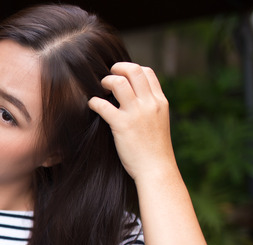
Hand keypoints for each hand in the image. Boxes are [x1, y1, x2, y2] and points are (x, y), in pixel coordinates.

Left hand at [88, 63, 175, 181]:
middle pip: (133, 71)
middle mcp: (150, 104)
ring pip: (119, 82)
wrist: (156, 169)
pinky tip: (92, 105)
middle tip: (108, 76)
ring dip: (106, 81)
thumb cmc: (155, 150)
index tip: (122, 75)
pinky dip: (94, 102)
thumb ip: (150, 108)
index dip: (131, 69)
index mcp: (160, 102)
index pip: (147, 72)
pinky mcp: (122, 125)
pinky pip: (103, 105)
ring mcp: (136, 113)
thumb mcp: (159, 122)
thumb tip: (135, 99)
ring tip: (100, 88)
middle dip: (118, 68)